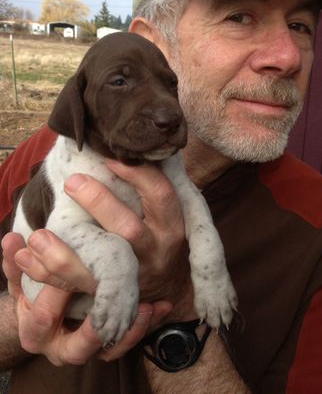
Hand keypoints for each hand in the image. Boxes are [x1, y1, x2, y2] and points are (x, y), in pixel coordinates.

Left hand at [1, 160, 194, 364]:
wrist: (171, 285)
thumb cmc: (163, 236)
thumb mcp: (168, 214)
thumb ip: (149, 189)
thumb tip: (121, 152)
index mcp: (171, 226)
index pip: (160, 195)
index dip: (137, 174)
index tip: (109, 158)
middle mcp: (154, 252)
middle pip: (128, 229)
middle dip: (99, 204)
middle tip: (72, 182)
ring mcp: (132, 277)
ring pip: (100, 267)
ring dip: (64, 252)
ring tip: (38, 235)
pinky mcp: (109, 293)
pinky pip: (75, 286)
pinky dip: (47, 273)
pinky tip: (25, 256)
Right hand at [2, 231, 172, 364]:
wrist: (49, 318)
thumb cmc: (36, 293)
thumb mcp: (23, 279)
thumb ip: (16, 263)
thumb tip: (12, 239)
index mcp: (36, 331)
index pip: (45, 316)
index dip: (57, 291)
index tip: (82, 271)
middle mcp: (62, 347)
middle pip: (80, 344)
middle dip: (98, 319)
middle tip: (118, 294)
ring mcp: (88, 350)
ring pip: (109, 349)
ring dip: (129, 328)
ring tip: (144, 307)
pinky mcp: (109, 347)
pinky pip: (129, 343)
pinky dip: (144, 325)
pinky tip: (159, 306)